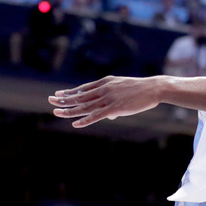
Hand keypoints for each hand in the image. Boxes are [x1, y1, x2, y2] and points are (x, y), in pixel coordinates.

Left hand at [48, 76, 163, 127]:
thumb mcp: (124, 90)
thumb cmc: (141, 90)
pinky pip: (96, 115)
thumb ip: (114, 100)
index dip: (70, 92)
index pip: (83, 88)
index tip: (58, 93)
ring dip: (69, 110)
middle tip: (50, 100)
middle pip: (80, 96)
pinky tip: (75, 123)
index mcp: (106, 82)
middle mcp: (104, 89)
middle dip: (64, 99)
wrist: (154, 88)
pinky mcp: (115, 107)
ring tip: (57, 112)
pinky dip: (85, 120)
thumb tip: (109, 116)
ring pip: (85, 106)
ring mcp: (108, 98)